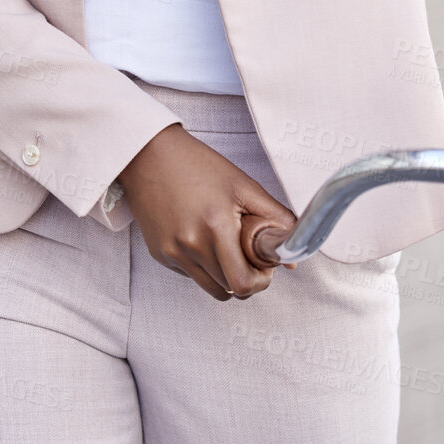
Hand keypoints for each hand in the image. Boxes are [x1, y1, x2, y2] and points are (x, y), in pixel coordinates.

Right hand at [117, 123, 296, 300]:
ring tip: (228, 247)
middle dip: (246, 277)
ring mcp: (172, 253)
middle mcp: (190, 245)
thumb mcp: (244, 186)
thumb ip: (275, 220)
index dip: (261, 281)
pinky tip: (204, 239)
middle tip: (250, 254)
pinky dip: (204, 266)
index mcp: (215, 227)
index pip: (243, 283)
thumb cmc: (198, 165)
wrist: (150, 155)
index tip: (265, 267)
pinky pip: (192, 276)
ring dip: (226, 276)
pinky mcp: (160, 255)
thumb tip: (293, 257)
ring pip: (211, 288)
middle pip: (229, 289)